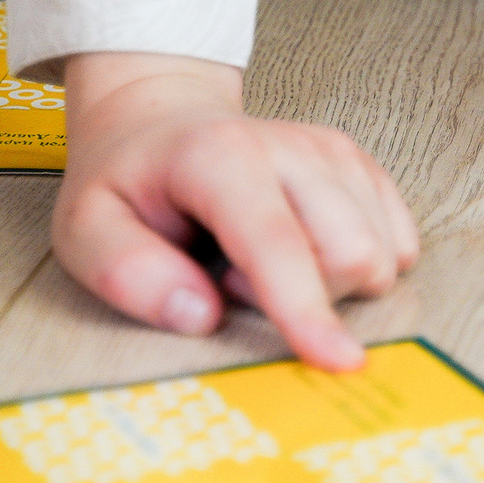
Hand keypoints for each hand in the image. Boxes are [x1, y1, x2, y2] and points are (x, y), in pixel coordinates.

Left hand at [55, 52, 418, 369]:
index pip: (278, 244)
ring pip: (382, 252)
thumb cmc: (127, 182)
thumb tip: (200, 316)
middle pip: (351, 253)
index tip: (338, 363)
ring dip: (329, 284)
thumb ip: (128, 273)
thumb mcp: (86, 229)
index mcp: (219, 158)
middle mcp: (290, 145)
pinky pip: (397, 241)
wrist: (160, 119)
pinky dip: (359, 266)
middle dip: (306, 297)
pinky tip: (306, 250)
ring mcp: (333, 151)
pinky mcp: (360, 164)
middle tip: (232, 278)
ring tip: (261, 261)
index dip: (307, 309)